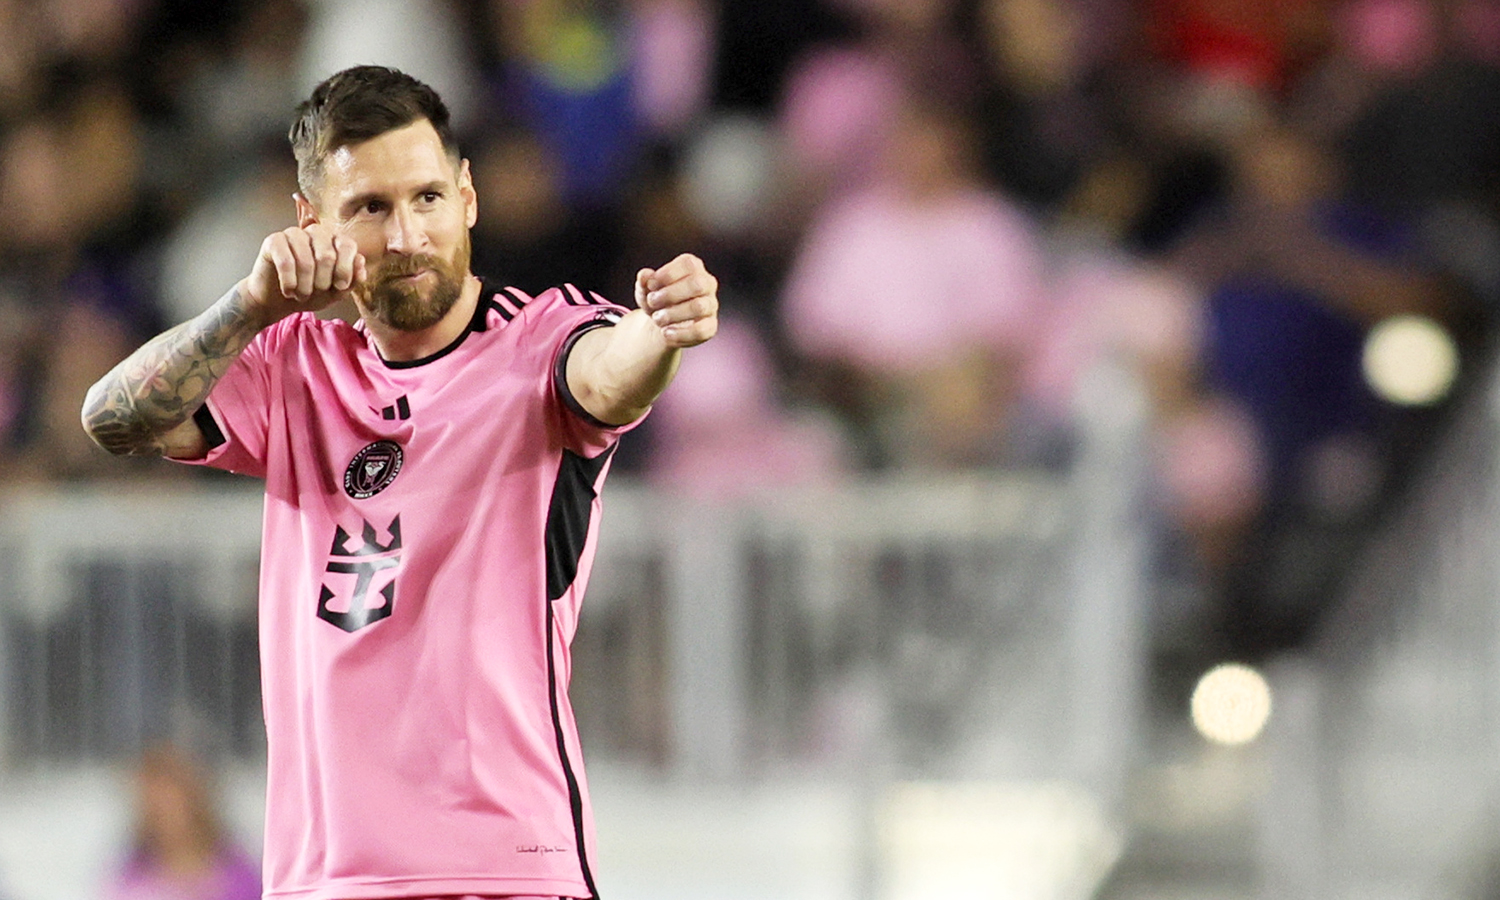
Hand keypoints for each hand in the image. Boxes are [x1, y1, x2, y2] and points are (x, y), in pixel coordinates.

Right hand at [241, 224, 366, 321]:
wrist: (277, 300)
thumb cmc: (310, 293)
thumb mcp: (336, 292)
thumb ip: (352, 279)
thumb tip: (361, 261)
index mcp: (335, 240)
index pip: (348, 245)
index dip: (346, 269)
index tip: (340, 286)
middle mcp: (316, 232)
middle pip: (327, 255)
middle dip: (323, 283)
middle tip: (315, 292)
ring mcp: (294, 233)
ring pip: (306, 261)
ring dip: (305, 286)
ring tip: (301, 295)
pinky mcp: (273, 241)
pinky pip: (286, 261)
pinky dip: (289, 282)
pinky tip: (289, 291)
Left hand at [635, 253, 717, 347]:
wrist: (662, 322)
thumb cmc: (658, 299)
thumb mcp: (646, 289)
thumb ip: (644, 281)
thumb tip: (644, 275)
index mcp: (694, 267)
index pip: (689, 264)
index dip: (668, 274)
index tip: (650, 285)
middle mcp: (707, 284)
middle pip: (697, 285)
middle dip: (670, 294)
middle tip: (652, 301)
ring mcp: (711, 305)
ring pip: (699, 307)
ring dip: (673, 314)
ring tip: (656, 319)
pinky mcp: (710, 326)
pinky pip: (701, 330)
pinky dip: (681, 333)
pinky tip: (666, 333)